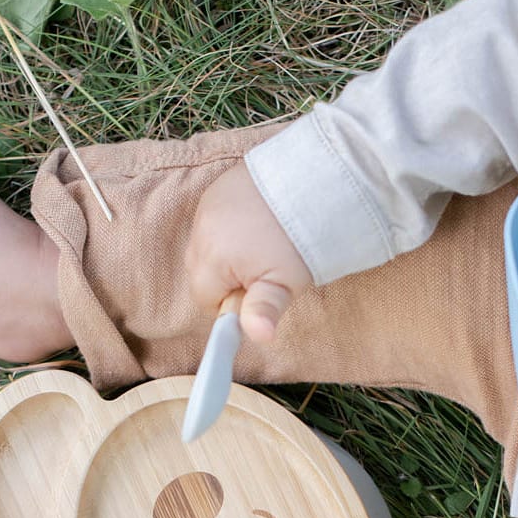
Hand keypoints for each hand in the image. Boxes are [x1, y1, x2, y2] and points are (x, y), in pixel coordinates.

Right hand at [186, 160, 312, 342]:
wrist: (316, 182)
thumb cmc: (299, 239)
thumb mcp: (285, 283)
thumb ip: (263, 310)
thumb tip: (259, 336)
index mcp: (213, 257)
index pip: (204, 298)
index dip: (230, 304)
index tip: (256, 295)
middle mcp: (201, 229)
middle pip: (201, 271)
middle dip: (226, 279)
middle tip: (264, 270)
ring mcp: (208, 204)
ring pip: (206, 246)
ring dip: (227, 254)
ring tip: (263, 246)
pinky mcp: (218, 187)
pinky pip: (214, 220)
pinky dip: (230, 229)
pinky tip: (258, 224)